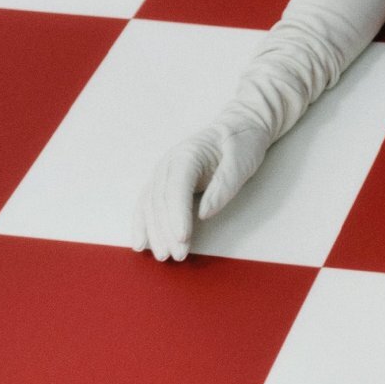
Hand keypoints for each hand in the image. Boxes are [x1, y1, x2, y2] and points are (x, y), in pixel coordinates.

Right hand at [130, 114, 272, 261]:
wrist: (239, 126)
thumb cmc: (242, 142)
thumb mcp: (242, 160)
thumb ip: (224, 185)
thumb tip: (204, 214)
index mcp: (188, 155)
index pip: (176, 188)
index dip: (177, 215)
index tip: (182, 238)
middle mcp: (169, 164)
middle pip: (160, 201)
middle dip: (166, 231)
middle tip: (177, 256)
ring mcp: (163, 173)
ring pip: (150, 206)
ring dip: (154, 233)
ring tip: (163, 256)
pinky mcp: (165, 182)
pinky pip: (148, 205)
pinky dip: (143, 225)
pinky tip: (142, 244)